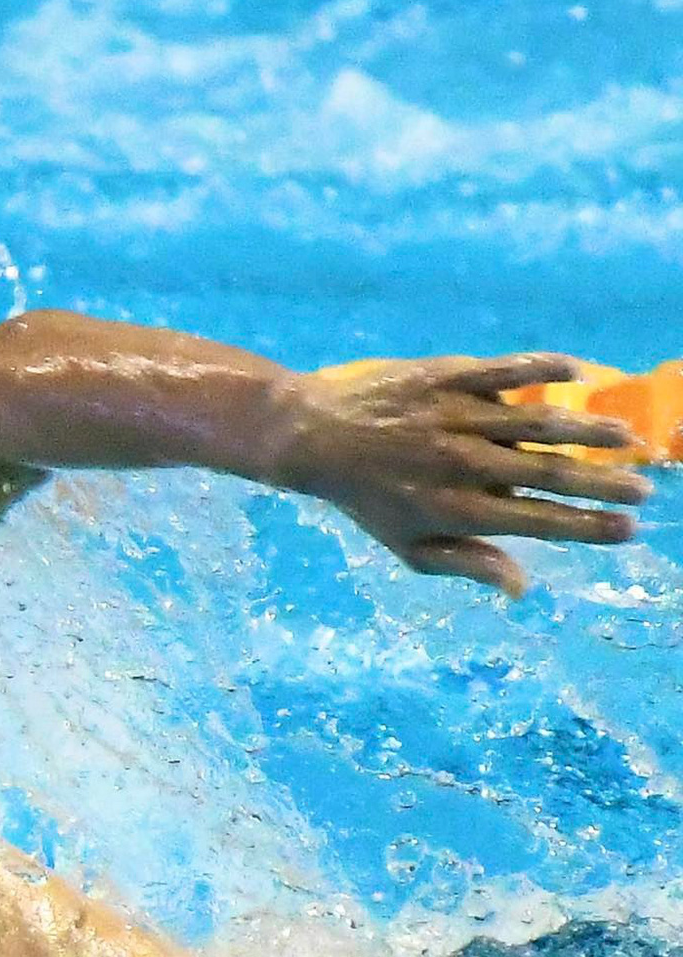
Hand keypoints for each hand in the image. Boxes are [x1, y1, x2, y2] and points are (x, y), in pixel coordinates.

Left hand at [273, 354, 654, 596]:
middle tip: (645, 490)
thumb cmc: (367, 499)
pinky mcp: (445, 376)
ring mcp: (453, 416)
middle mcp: (458, 463)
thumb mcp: (408, 546)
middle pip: (546, 473)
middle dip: (602, 484)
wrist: (311, 436)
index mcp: (453, 509)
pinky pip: (503, 369)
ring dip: (589, 430)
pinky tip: (580, 373)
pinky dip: (542, 368)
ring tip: (629, 439)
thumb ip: (468, 563)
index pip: (535, 522)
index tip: (628, 530)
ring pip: (536, 420)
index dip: (585, 527)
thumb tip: (524, 588)